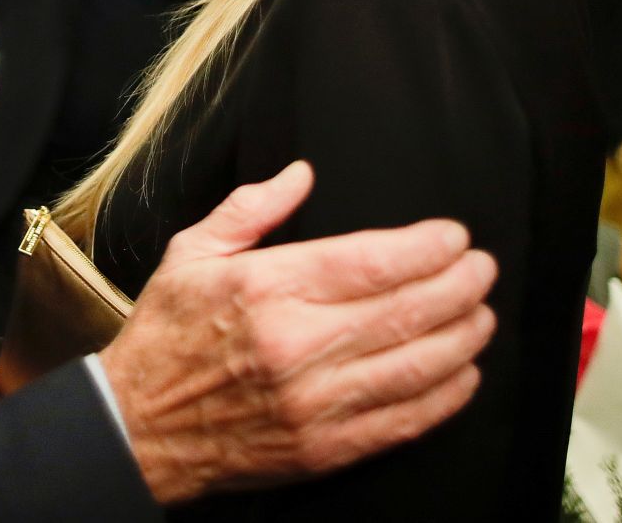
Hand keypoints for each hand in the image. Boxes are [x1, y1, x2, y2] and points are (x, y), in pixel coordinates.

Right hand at [98, 161, 495, 505]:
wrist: (137, 426)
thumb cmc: (165, 335)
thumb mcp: (192, 253)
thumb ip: (251, 208)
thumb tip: (302, 174)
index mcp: (266, 288)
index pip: (368, 262)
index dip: (424, 248)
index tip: (453, 236)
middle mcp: (297, 344)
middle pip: (404, 311)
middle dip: (458, 286)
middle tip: (483, 269)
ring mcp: (314, 402)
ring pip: (414, 367)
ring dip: (462, 338)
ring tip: (482, 314)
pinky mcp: (324, 448)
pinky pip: (401, 421)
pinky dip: (443, 398)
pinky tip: (463, 375)